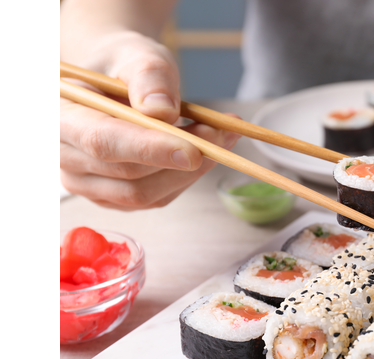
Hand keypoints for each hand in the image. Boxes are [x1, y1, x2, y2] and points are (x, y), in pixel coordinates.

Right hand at [60, 31, 240, 209]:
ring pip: (147, 194)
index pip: (103, 142)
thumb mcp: (139, 55)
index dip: (149, 149)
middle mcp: (65, 158)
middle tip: (223, 131)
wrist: (114, 79)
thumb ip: (149, 78)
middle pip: (129, 175)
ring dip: (192, 170)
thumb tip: (162, 112)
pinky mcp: (114, 197)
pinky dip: (188, 177)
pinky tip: (206, 151)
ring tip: (221, 136)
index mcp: (60, 116)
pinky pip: (157, 198)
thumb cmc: (123, 66)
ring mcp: (87, 184)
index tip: (193, 150)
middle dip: (184, 155)